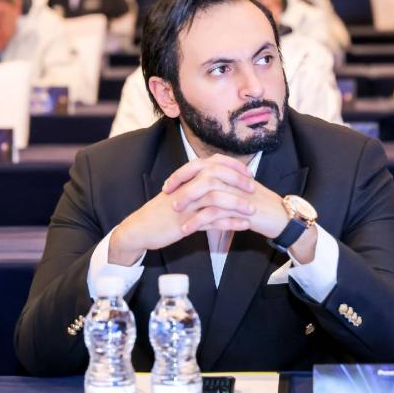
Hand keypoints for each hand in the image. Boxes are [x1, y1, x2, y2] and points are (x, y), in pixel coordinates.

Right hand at [109, 154, 253, 264]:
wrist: (139, 229)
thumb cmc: (161, 212)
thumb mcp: (179, 194)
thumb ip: (196, 187)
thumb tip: (219, 183)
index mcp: (186, 178)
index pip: (213, 163)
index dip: (233, 167)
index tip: (248, 173)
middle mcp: (186, 188)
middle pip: (216, 176)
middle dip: (238, 182)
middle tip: (254, 189)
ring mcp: (186, 205)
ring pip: (215, 199)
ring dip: (237, 204)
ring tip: (252, 210)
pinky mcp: (185, 223)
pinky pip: (211, 221)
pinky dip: (230, 223)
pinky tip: (243, 225)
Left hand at [166, 155, 288, 237]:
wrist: (280, 217)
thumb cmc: (257, 205)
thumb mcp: (237, 191)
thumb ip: (220, 185)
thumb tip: (197, 186)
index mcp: (230, 172)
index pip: (202, 164)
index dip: (183, 173)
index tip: (169, 184)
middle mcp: (232, 178)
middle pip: (201, 173)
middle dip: (181, 183)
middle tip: (167, 195)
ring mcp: (236, 192)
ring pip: (206, 191)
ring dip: (187, 202)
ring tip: (175, 213)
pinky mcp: (240, 209)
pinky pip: (214, 213)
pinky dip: (197, 221)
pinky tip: (186, 229)